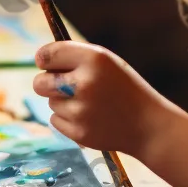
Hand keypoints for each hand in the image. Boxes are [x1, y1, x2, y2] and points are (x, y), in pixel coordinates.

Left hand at [32, 41, 172, 156]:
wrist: (147, 125)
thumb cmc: (125, 88)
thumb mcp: (108, 62)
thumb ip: (76, 57)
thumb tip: (41, 60)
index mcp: (94, 59)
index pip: (48, 54)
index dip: (43, 58)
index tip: (45, 62)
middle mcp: (85, 83)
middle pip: (39, 82)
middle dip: (45, 83)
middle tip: (60, 84)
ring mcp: (80, 110)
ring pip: (50, 102)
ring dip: (62, 101)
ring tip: (88, 103)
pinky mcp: (78, 132)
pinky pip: (55, 120)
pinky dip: (66, 118)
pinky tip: (88, 117)